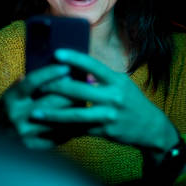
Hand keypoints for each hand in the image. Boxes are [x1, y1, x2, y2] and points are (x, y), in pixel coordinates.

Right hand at [0, 63, 78, 149]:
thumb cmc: (7, 111)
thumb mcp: (10, 94)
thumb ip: (28, 82)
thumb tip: (50, 70)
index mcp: (11, 99)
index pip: (33, 82)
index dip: (51, 72)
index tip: (67, 66)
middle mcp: (17, 116)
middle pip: (51, 100)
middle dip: (71, 90)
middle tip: (85, 82)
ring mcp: (26, 133)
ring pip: (58, 118)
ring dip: (75, 108)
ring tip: (87, 98)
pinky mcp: (35, 146)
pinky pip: (59, 135)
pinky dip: (72, 126)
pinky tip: (83, 117)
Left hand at [29, 49, 178, 152]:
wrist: (149, 126)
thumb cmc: (130, 100)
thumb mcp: (121, 83)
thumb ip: (101, 77)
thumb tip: (75, 66)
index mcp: (116, 80)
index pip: (93, 65)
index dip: (74, 58)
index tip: (57, 53)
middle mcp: (114, 97)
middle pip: (79, 90)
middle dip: (56, 87)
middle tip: (38, 84)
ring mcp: (109, 115)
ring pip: (76, 114)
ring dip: (53, 114)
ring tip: (36, 112)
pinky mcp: (105, 131)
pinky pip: (80, 130)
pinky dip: (63, 129)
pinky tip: (49, 128)